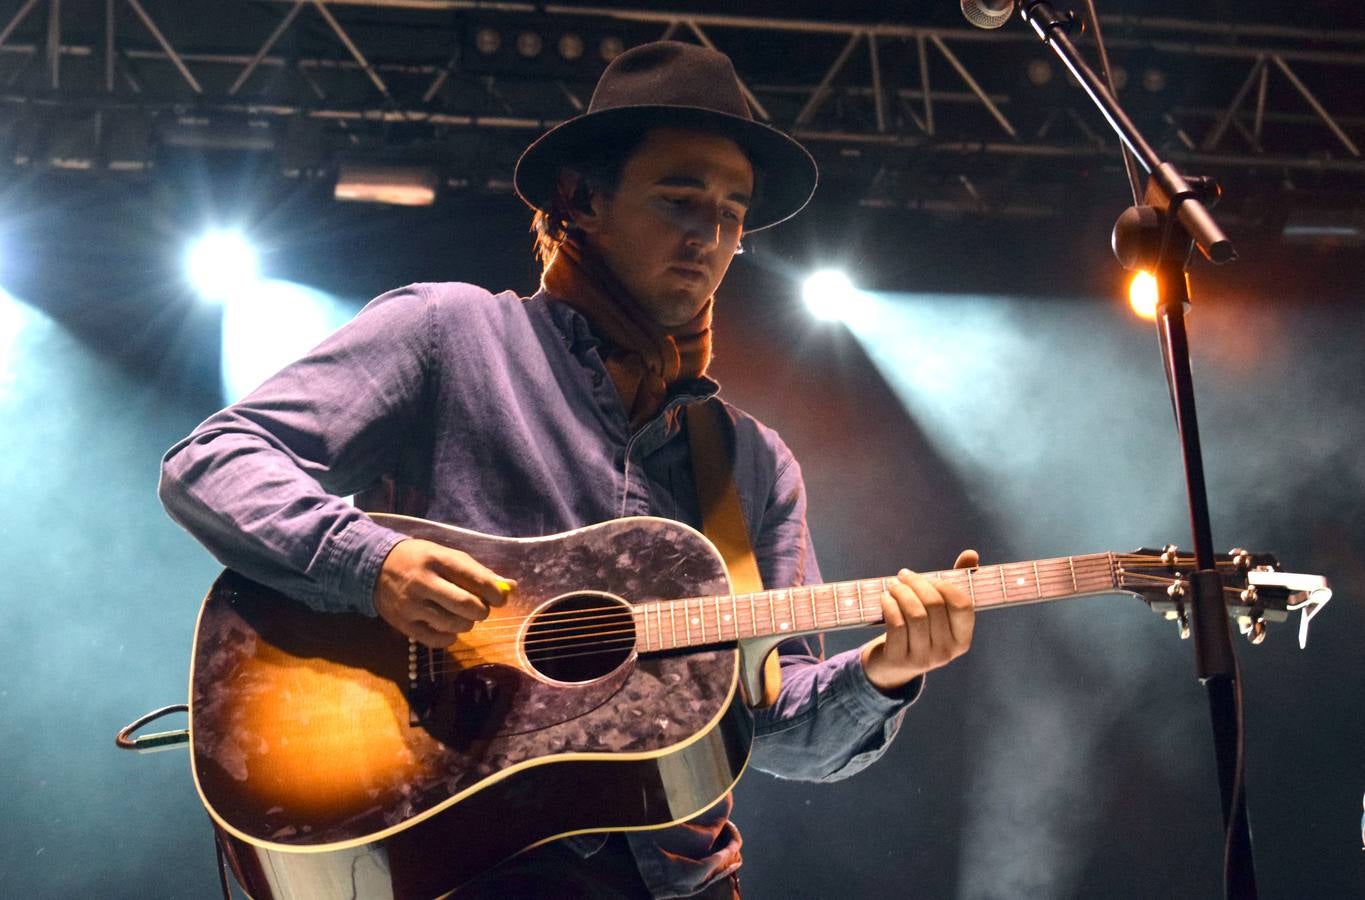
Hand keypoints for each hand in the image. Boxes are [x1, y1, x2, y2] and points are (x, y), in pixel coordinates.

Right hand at [373, 538, 513, 647]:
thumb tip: (511, 587)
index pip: (475, 579)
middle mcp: (423, 582)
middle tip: (480, 609)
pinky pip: (437, 641)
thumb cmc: (420, 560)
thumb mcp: (447, 556)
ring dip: (467, 624)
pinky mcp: (403, 624)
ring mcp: (411, 605)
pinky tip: (448, 628)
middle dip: (481, 611)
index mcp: (438, 559)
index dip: (495, 593)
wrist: (374, 567)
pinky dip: (450, 637)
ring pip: (454, 625)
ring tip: (462, 616)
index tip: (500, 598)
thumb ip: (478, 572)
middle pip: (466, 605)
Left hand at [860, 549, 977, 693]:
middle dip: (917, 583)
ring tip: (893, 584)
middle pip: (934, 605)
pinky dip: (890, 606)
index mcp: (962, 639)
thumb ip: (956, 583)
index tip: (931, 577)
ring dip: (901, 592)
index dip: (946, 586)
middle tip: (904, 575)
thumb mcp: (939, 611)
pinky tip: (885, 597)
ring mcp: (924, 658)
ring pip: (915, 614)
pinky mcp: (900, 659)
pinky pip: (897, 625)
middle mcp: (947, 652)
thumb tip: (971, 554)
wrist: (891, 665)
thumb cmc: (920, 629)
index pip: (962, 605)